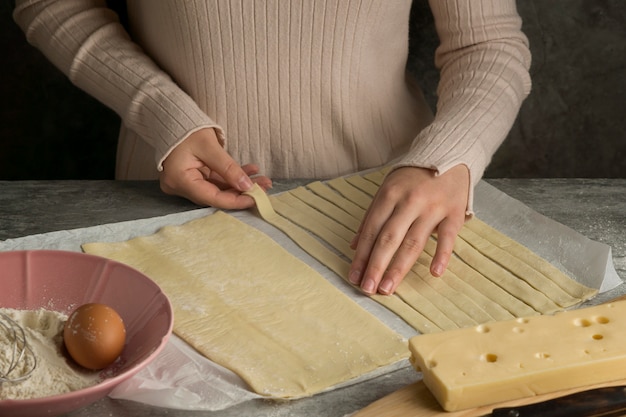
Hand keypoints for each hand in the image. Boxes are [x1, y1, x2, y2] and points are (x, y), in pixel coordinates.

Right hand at [160, 128, 271, 207]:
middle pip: (215, 195)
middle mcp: (180, 186)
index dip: (235, 200)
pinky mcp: (193, 177)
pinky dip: (231, 178)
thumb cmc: (187, 128)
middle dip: (241, 192)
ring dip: (240, 184)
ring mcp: (186, 182)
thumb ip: (228, 168)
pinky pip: (215, 181)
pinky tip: (249, 172)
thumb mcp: (209, 146)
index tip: (256, 198)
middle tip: (264, 187)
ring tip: (262, 179)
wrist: (171, 117)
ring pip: (218, 189)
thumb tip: (247, 186)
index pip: (212, 197)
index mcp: (180, 180)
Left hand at [348, 165, 469, 294]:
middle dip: (376, 265)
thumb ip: (371, 217)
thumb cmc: (413, 177)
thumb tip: (355, 246)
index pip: (372, 230)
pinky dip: (442, 255)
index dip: (362, 255)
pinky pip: (447, 237)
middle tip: (368, 289)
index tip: (354, 276)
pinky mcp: (454, 213)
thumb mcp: (388, 189)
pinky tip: (435, 273)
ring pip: (413, 242)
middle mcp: (409, 201)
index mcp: (389, 195)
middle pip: (389, 238)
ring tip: (388, 288)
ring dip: (399, 267)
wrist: (450, 154)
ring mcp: (432, 208)